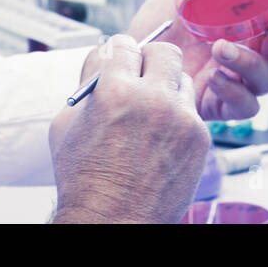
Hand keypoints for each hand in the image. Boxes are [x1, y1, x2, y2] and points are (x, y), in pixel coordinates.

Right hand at [50, 35, 209, 223]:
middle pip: (164, 51)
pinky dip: (178, 117)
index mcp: (116, 90)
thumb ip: (87, 80)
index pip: (125, 44)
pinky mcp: (200, 139)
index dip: (119, 51)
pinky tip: (160, 137)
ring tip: (151, 112)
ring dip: (167, 88)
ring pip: (183, 80)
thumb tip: (104, 52)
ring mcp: (182, 119)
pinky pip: (192, 111)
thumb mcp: (67, 123)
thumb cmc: (84, 178)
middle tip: (141, 75)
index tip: (119, 59)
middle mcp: (154, 100)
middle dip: (150, 59)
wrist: (113, 222)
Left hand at [121, 0, 267, 120]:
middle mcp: (252, 50)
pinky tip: (214, 75)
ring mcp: (238, 78)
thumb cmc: (164, 17)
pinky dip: (234, 91)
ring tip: (221, 48)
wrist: (132, 50)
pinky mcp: (220, 103)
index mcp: (251, 20)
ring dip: (251, 63)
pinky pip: (244, 105)